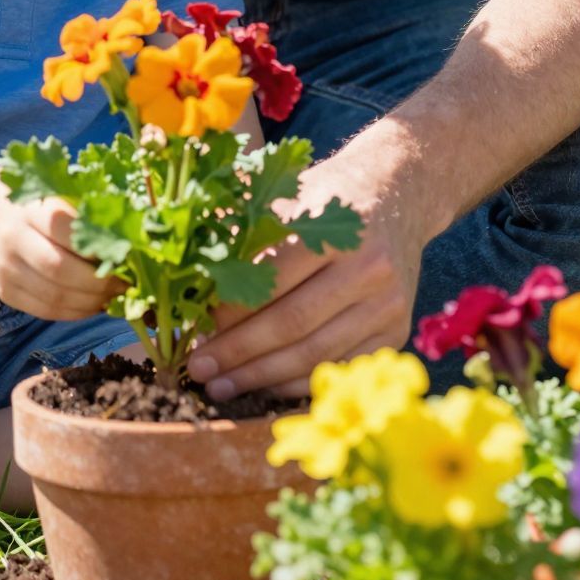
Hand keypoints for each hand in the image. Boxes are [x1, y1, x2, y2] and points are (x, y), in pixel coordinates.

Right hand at [0, 195, 117, 321]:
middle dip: (98, 284)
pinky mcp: (5, 292)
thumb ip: (89, 215)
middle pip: (60, 270)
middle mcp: (12, 239)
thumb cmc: (38, 203)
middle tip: (125, 285)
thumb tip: (135, 243)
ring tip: (112, 297)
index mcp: (30, 209)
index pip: (68, 231)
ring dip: (90, 304)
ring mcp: (6, 269)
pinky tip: (92, 304)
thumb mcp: (58, 195)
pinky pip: (46, 311)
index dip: (100, 249)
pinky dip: (75, 312)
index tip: (126, 257)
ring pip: (54, 297)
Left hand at [186, 129, 434, 400]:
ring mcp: (388, 304)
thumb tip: (184, 278)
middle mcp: (370, 268)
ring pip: (316, 354)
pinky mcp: (395, 331)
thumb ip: (238, 231)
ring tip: (221, 387)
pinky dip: (297, 383)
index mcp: (337, 229)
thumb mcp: (283, 194)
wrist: (395, 192)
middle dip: (240, 353)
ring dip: (263, 377)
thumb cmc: (324, 193)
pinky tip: (263, 387)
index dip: (230, 311)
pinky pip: (339, 367)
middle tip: (199, 370)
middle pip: (293, 324)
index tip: (195, 330)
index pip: (273, 280)